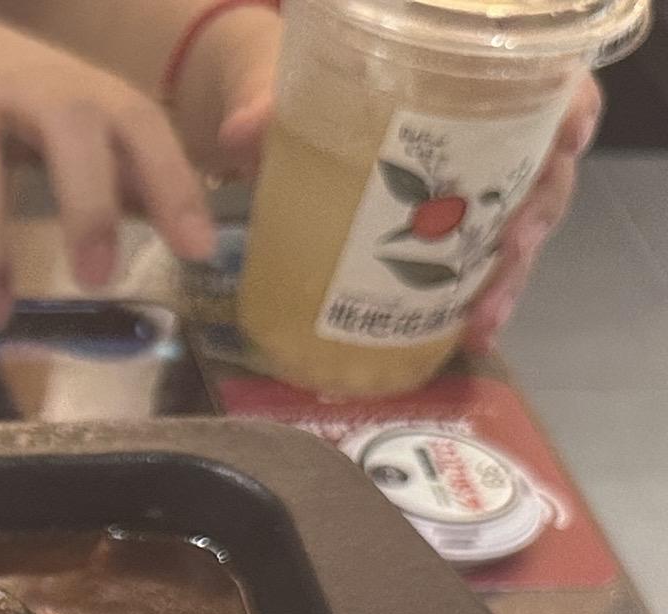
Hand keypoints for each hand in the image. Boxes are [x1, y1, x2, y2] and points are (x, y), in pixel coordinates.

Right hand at [0, 0, 218, 338]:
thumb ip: (89, 152)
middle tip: (96, 276)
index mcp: (55, 77)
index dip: (170, 179)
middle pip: (67, 123)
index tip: (198, 248)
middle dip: (89, 201)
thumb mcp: (29, 98)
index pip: (131, 117)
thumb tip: (165, 214)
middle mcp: (3, 80)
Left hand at [202, 25, 600, 350]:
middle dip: (537, 215)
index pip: (549, 86)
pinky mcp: (445, 234)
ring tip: (483, 317)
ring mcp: (472, 189)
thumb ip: (269, 103)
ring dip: (508, 276)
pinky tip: (469, 336)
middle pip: (544, 170)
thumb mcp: (286, 82)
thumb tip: (241, 130)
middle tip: (513, 247)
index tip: (565, 141)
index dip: (570, 111)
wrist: (275, 116)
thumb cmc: (304, 85)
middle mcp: (488, 133)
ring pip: (519, 228)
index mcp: (472, 79)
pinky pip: (479, 267)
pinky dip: (478, 300)